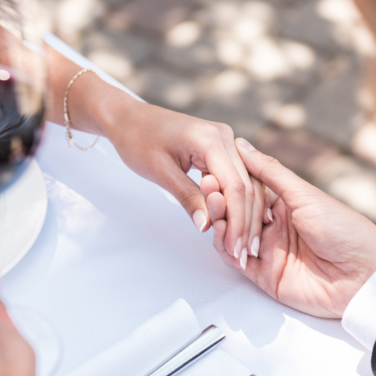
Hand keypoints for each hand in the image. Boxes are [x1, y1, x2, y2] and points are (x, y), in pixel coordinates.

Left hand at [102, 99, 268, 266]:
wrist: (128, 119)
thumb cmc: (138, 140)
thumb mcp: (160, 172)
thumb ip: (187, 197)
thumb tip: (207, 227)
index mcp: (211, 138)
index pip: (235, 186)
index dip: (237, 221)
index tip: (234, 249)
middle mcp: (225, 137)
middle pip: (247, 186)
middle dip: (245, 224)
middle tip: (241, 256)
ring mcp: (226, 142)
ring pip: (247, 184)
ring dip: (245, 217)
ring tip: (241, 248)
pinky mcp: (221, 149)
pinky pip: (236, 179)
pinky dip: (237, 204)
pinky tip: (237, 228)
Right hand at [212, 139, 375, 318]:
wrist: (363, 275)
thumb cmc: (344, 230)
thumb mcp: (304, 194)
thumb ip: (270, 172)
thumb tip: (243, 145)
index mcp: (285, 203)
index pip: (248, 189)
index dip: (230, 180)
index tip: (213, 169)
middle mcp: (274, 226)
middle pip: (237, 212)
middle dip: (220, 200)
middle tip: (208, 187)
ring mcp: (268, 250)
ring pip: (232, 235)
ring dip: (220, 222)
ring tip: (214, 208)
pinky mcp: (265, 275)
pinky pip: (237, 260)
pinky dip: (226, 249)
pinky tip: (222, 235)